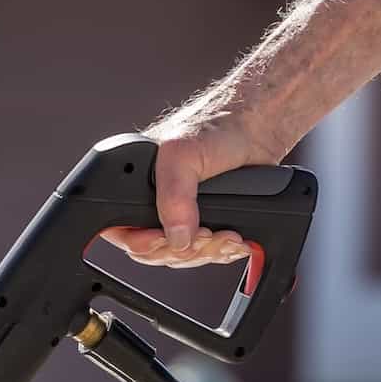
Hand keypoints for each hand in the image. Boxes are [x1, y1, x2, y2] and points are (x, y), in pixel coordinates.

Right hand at [96, 108, 284, 268]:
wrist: (259, 127)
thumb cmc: (219, 125)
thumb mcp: (185, 154)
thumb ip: (174, 197)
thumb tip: (176, 237)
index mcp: (135, 181)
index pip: (121, 229)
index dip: (142, 243)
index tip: (168, 240)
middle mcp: (156, 200)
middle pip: (154, 251)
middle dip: (184, 250)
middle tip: (206, 233)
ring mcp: (182, 214)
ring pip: (182, 256)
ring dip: (208, 252)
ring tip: (227, 232)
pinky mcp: (207, 221)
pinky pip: (206, 254)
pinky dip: (222, 251)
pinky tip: (234, 237)